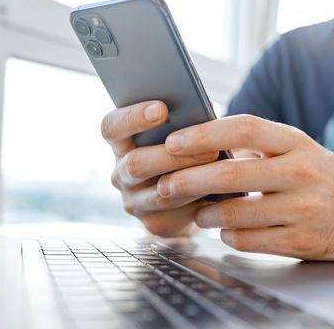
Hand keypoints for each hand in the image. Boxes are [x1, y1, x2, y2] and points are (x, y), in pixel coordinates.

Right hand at [101, 100, 217, 236]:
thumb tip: (204, 111)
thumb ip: (185, 119)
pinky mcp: (155, 223)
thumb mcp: (183, 130)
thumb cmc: (187, 150)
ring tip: (219, 168)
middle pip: (135, 164)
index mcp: (121, 142)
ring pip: (159, 193)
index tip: (161, 109)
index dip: (133, 117)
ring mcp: (135, 201)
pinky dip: (201, 201)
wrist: (193, 193)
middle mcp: (121, 173)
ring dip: (192, 180)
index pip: (112, 127)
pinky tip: (221, 192)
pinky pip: (178, 214)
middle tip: (208, 148)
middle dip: (174, 156)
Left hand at [156, 115, 333, 260]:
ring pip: (237, 214)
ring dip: (207, 214)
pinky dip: (229, 236)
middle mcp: (302, 172)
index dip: (204, 134)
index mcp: (296, 142)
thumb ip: (256, 145)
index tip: (173, 143)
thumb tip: (200, 144)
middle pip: (232, 174)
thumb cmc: (321, 177)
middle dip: (189, 181)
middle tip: (166, 185)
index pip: (245, 129)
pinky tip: (226, 231)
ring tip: (198, 212)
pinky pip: (250, 241)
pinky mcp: (304, 241)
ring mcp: (305, 209)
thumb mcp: (297, 149)